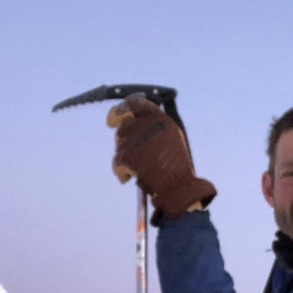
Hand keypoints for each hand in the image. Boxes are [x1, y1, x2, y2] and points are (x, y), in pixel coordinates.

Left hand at [107, 96, 216, 219]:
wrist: (179, 190)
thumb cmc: (175, 168)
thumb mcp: (170, 139)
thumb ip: (152, 126)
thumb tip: (125, 120)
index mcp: (162, 119)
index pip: (136, 103)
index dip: (121, 109)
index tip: (113, 120)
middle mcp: (151, 126)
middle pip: (124, 127)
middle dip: (123, 141)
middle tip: (128, 153)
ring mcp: (139, 140)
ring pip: (119, 145)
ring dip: (124, 157)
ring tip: (137, 170)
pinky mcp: (130, 156)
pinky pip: (116, 161)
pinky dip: (120, 172)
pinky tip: (127, 178)